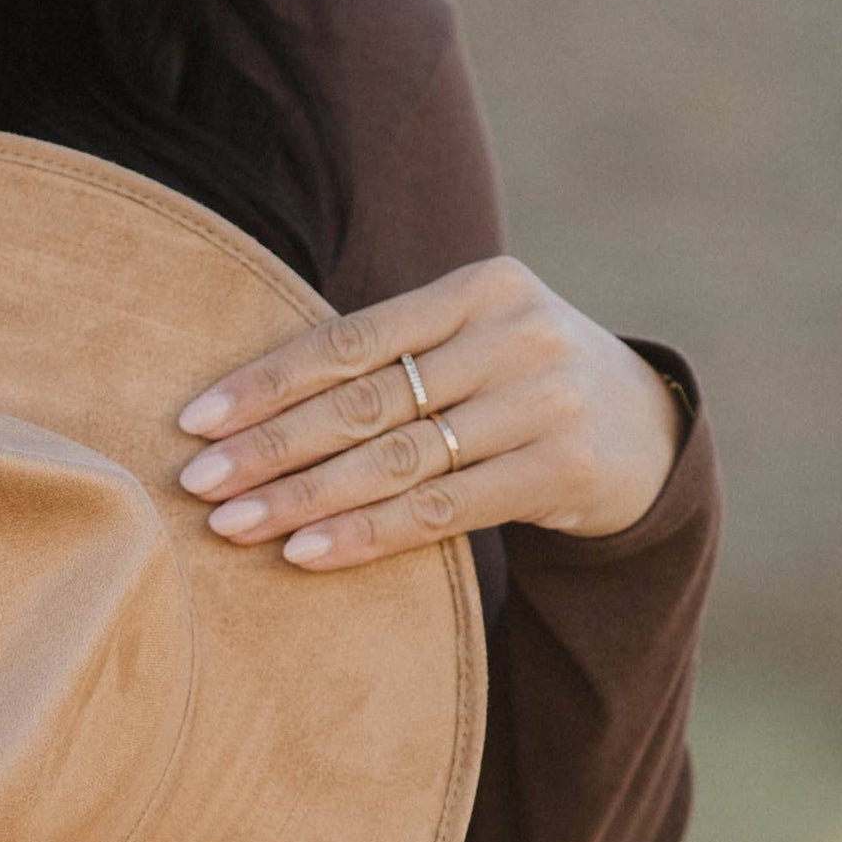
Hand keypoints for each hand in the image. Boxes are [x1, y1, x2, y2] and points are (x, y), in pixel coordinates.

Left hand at [171, 254, 681, 571]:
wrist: (647, 429)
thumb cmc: (517, 382)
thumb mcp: (471, 341)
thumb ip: (388, 355)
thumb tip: (242, 405)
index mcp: (480, 288)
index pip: (352, 338)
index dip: (268, 381)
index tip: (194, 420)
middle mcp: (515, 337)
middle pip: (367, 401)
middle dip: (271, 446)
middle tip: (197, 483)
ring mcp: (543, 404)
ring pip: (397, 460)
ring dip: (305, 498)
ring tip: (233, 525)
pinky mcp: (560, 472)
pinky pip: (441, 511)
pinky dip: (367, 534)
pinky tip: (306, 553)